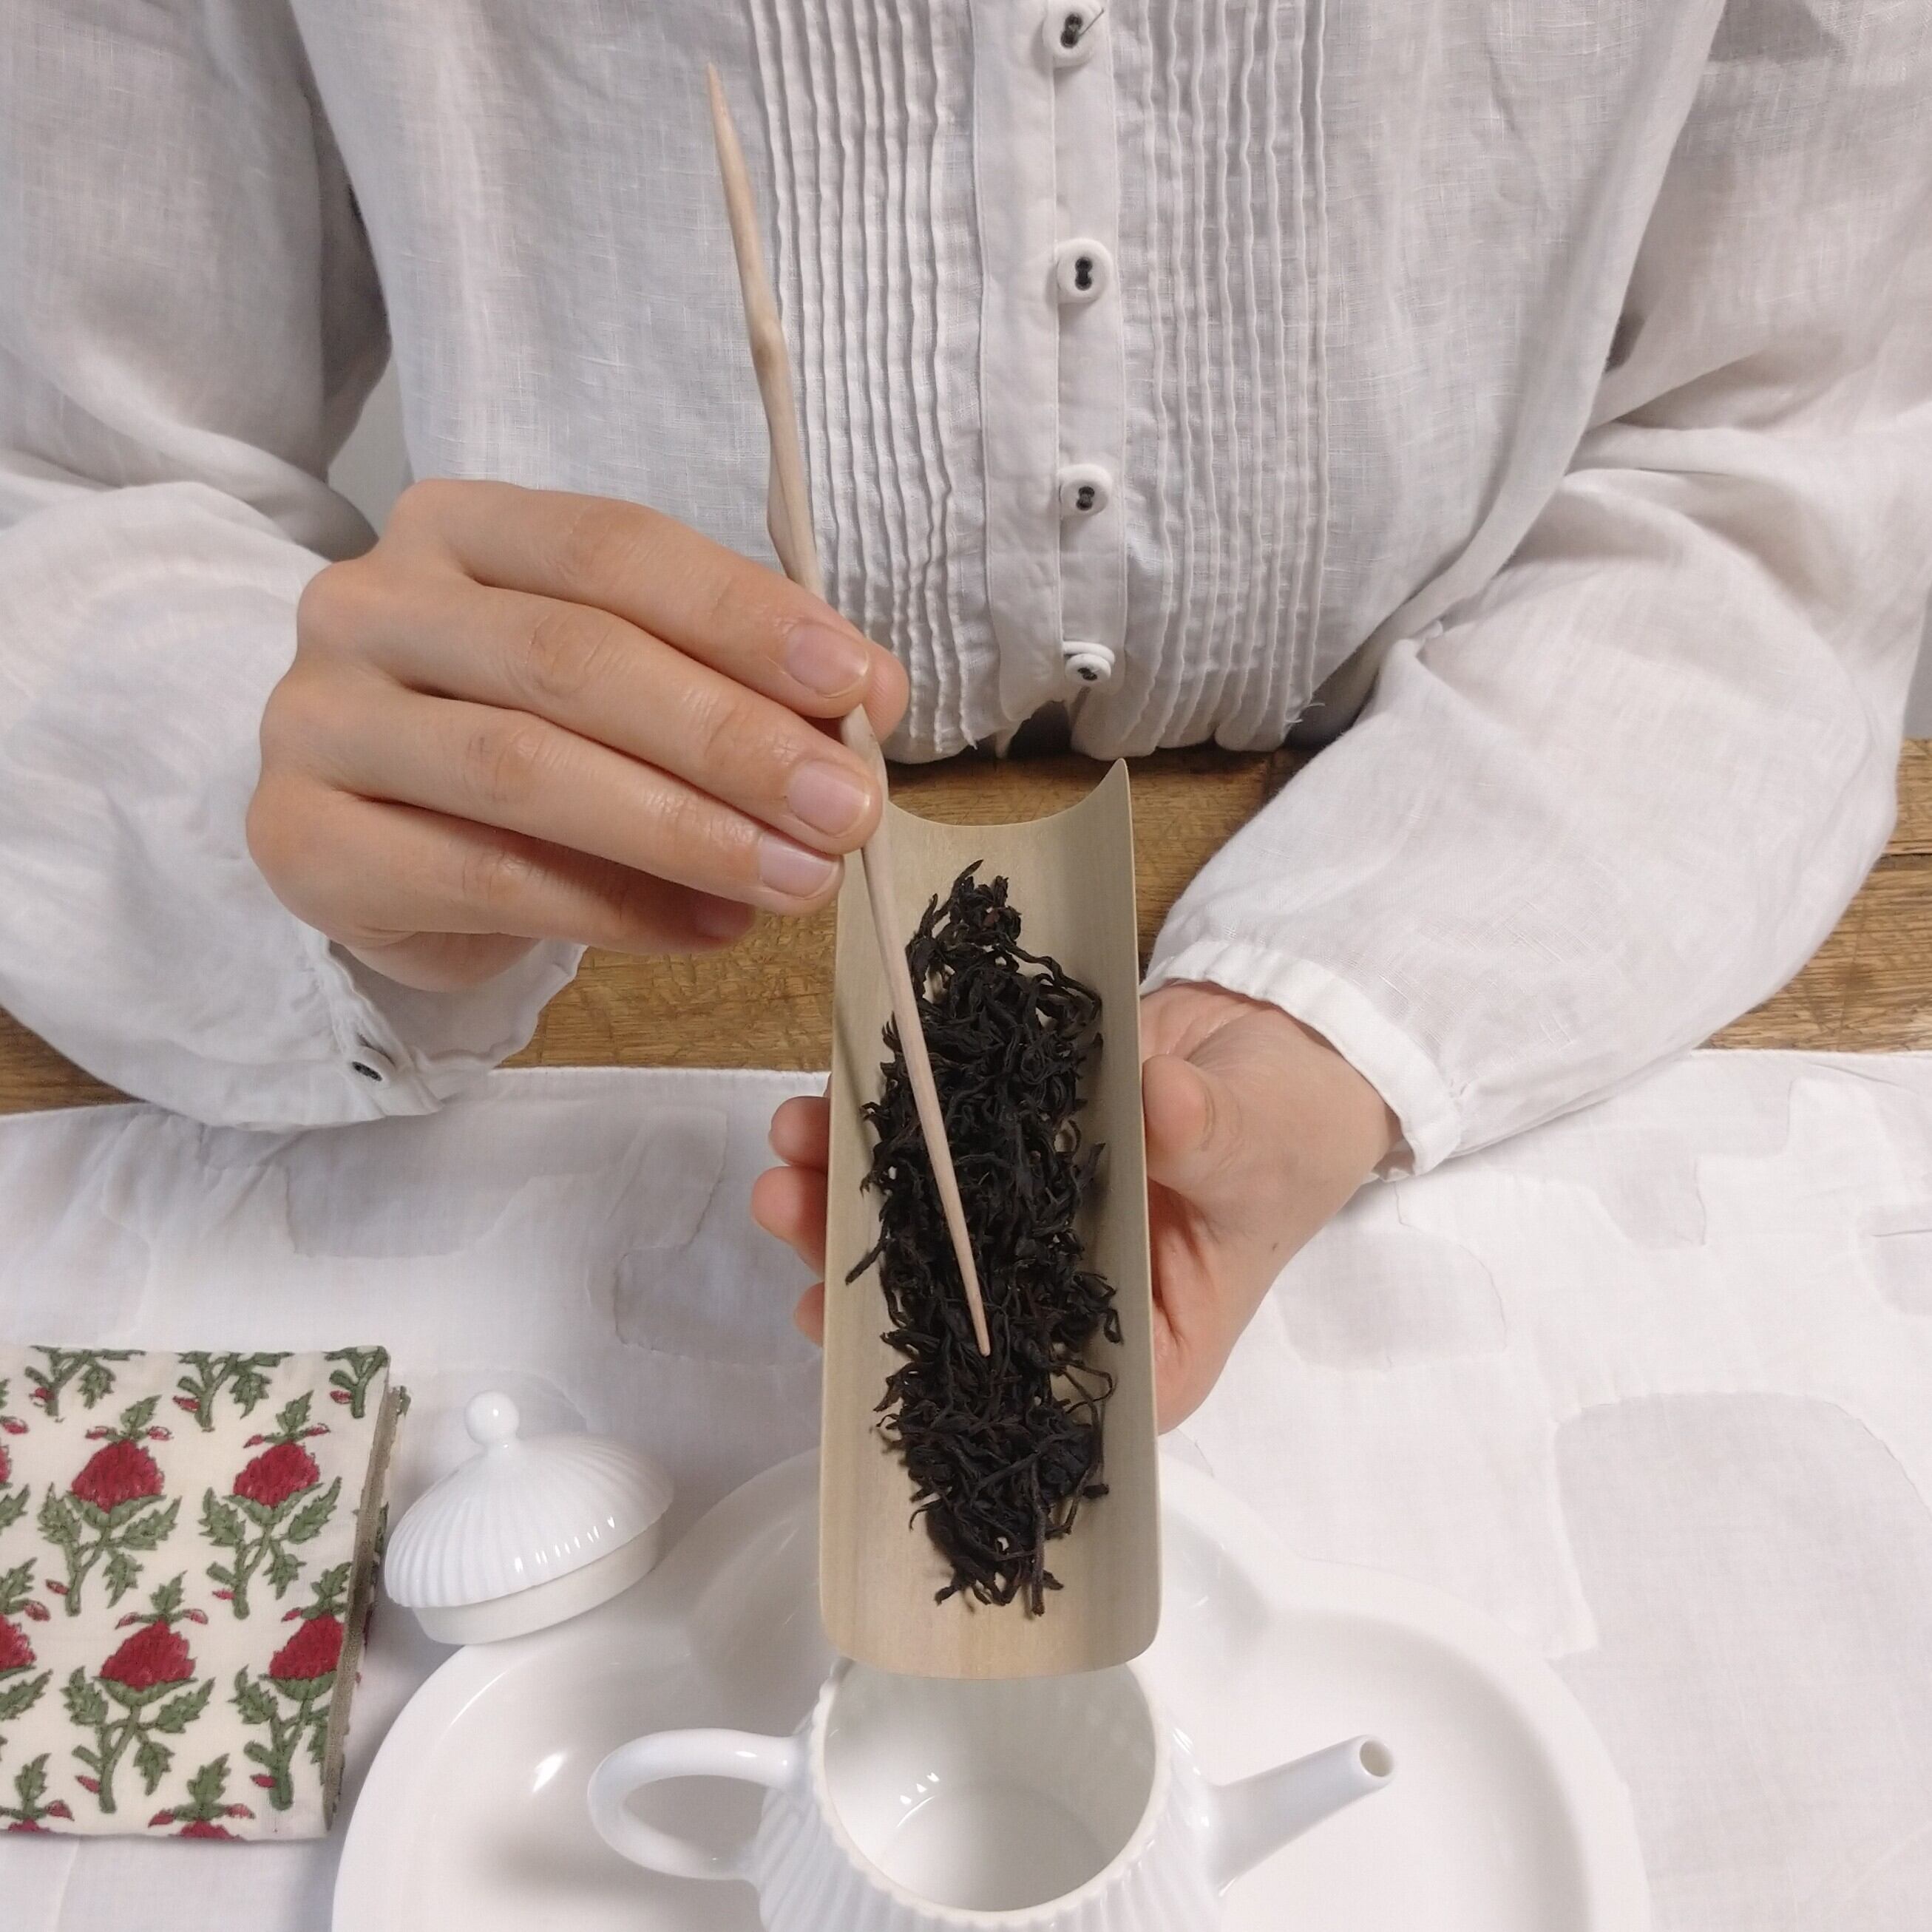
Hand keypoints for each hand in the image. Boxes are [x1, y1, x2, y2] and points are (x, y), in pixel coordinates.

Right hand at [248, 480, 907, 990]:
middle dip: (731, 739)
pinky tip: (711, 930)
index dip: (742, 616)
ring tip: (797, 880)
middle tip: (846, 810)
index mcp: (460, 529)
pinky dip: (617, 913)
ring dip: (686, 833)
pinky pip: (485, 879)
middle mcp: (370, 604)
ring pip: (524, 771)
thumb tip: (869, 702)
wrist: (381, 844)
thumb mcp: (631, 686)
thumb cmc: (526, 740)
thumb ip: (733, 679)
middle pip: (571, 659)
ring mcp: (319, 721)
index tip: (857, 687)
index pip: (613, 548)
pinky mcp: (303, 842)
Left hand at [751, 982, 1396, 1427]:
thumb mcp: (1262, 1143)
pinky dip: (881, 1132)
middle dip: (862, 1266)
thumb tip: (1165, 1108)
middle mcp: (1063, 1303)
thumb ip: (1209, 1138)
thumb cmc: (1291, 1130)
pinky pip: (935, 1156)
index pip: (1032, 1391)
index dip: (940, 1376)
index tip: (858, 1338)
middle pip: (948, 1313)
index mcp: (1140, 1352)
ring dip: (849, 1193)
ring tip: (792, 1140)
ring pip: (925, 1234)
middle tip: (788, 1208)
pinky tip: (829, 1100)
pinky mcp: (1006, 1162)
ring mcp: (1027, 1231)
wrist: (1272, 1045)